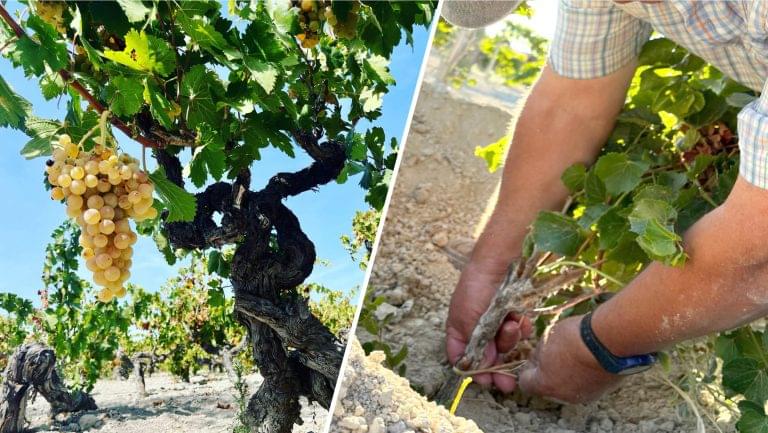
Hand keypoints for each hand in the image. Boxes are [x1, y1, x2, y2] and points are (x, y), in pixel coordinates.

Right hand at [446, 260, 532, 391]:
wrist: (501, 262)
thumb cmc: (476, 288)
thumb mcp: (467, 321)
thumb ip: (473, 347)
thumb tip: (479, 370)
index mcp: (460, 330)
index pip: (463, 358)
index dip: (474, 371)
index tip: (486, 382)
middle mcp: (478, 328)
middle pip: (488, 357)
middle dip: (498, 367)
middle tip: (508, 383)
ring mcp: (497, 321)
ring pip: (506, 345)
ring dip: (509, 340)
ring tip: (511, 325)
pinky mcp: (514, 314)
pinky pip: (520, 332)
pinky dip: (521, 328)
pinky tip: (520, 318)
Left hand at [518, 315, 623, 403]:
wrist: (610, 340)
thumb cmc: (575, 337)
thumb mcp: (547, 339)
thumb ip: (539, 353)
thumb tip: (538, 358)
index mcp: (546, 385)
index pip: (526, 383)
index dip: (528, 369)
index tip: (534, 358)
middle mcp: (565, 396)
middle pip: (549, 387)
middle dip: (550, 373)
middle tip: (555, 354)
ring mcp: (586, 395)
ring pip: (570, 386)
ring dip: (570, 374)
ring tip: (576, 354)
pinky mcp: (604, 390)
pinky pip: (589, 384)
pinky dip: (587, 374)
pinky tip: (591, 357)